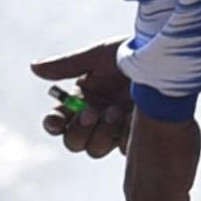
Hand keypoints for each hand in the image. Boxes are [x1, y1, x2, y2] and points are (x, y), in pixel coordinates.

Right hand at [30, 41, 133, 158]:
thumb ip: (67, 65)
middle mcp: (96, 118)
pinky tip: (132, 119)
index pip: (58, 121)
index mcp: (82, 100)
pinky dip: (125, 135)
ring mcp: (117, 129)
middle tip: (92, 113)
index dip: (54, 124)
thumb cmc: (132, 52)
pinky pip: (124, 148)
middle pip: (74, 142)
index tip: (56, 120)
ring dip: (101, 133)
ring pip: (95, 149)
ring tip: (116, 112)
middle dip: (79, 130)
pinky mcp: (138, 136)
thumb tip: (33, 68)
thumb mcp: (99, 55)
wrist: (166, 57)